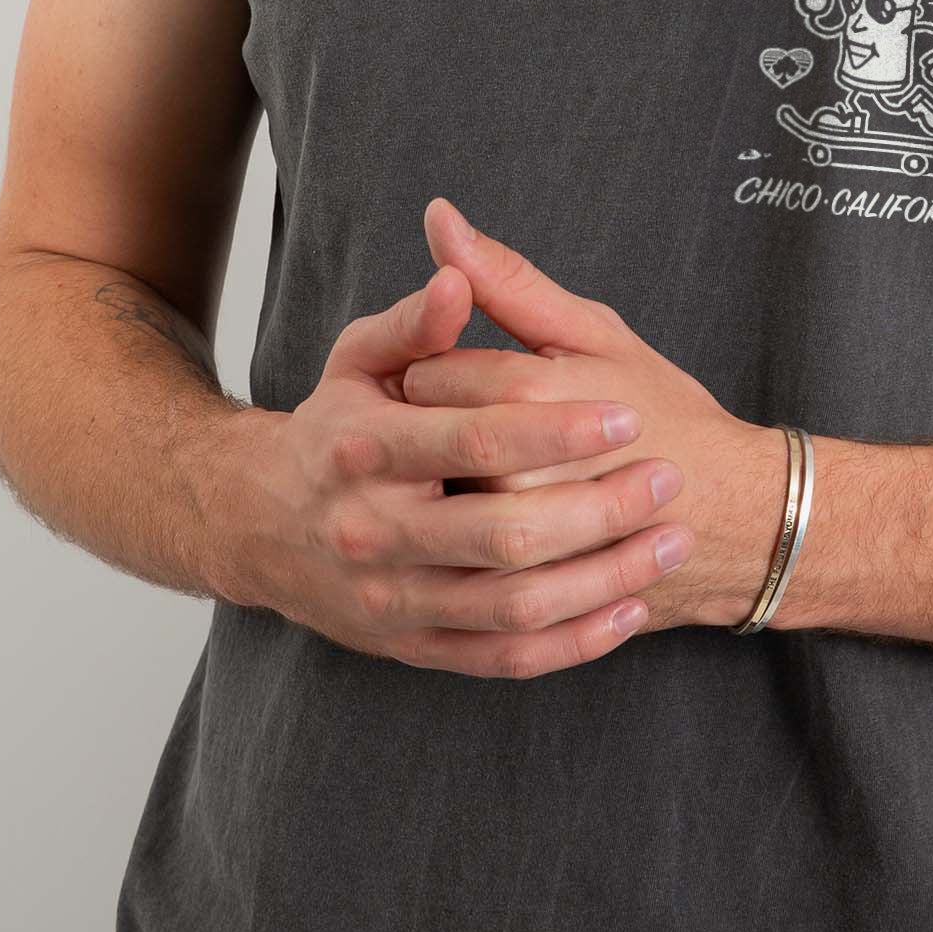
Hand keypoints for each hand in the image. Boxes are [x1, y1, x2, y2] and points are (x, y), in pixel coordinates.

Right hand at [221, 256, 696, 676]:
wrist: (261, 526)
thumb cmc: (335, 428)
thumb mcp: (358, 360)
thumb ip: (413, 321)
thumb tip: (456, 273)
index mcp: (364, 449)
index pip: (473, 440)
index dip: (556, 430)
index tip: (627, 416)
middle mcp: (373, 533)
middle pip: (503, 534)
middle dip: (598, 508)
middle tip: (667, 479)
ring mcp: (393, 600)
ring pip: (514, 605)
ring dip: (604, 578)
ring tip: (670, 540)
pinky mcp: (414, 647)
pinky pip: (507, 658)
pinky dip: (575, 641)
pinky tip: (629, 607)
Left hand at [402, 197, 787, 634]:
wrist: (736, 517)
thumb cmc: (666, 412)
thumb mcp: (594, 332)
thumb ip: (507, 279)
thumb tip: (438, 214)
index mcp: (525, 392)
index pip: (427, 370)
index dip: (453, 372)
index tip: (492, 382)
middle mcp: (511, 472)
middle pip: (422, 442)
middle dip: (449, 435)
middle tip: (505, 436)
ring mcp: (516, 545)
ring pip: (435, 509)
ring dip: (457, 494)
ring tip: (508, 483)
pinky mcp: (525, 596)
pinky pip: (461, 570)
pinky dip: (474, 553)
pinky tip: (516, 533)